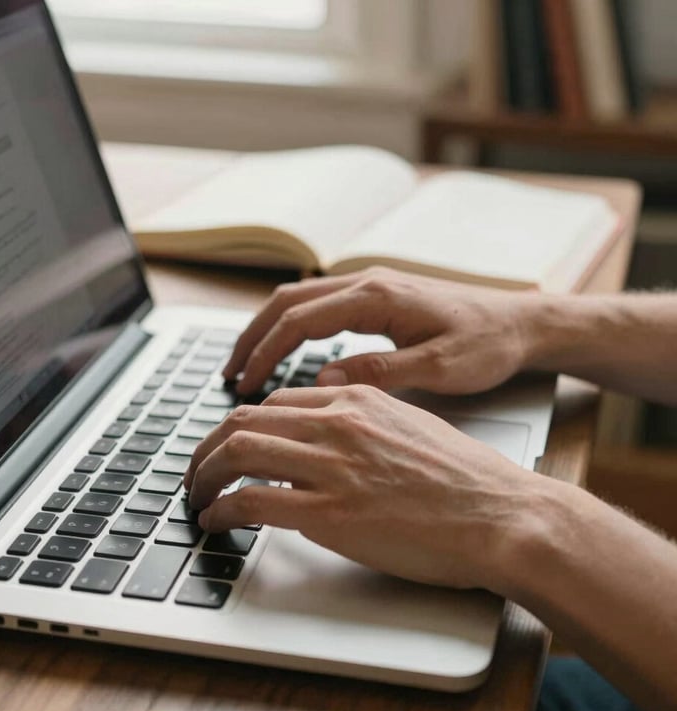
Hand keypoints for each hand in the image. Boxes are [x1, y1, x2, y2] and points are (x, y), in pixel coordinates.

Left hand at [185, 384, 546, 590]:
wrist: (502, 515)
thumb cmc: (466, 479)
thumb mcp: (410, 428)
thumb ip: (362, 428)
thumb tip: (324, 446)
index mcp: (358, 398)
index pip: (277, 400)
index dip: (244, 424)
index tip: (233, 445)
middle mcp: (339, 422)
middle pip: (245, 418)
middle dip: (210, 445)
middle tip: (198, 468)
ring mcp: (332, 465)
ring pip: (237, 450)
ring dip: (204, 474)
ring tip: (196, 494)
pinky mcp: (330, 512)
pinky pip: (251, 500)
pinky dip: (221, 508)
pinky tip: (214, 519)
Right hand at [225, 267, 536, 395]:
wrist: (522, 322)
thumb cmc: (487, 345)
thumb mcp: (438, 367)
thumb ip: (379, 372)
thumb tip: (323, 380)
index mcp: (377, 298)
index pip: (300, 320)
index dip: (265, 352)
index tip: (243, 384)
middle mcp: (368, 284)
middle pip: (288, 302)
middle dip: (252, 337)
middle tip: (229, 374)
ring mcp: (372, 287)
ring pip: (300, 300)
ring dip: (269, 330)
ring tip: (247, 364)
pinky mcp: (379, 298)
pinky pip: (320, 306)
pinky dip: (293, 328)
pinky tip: (288, 353)